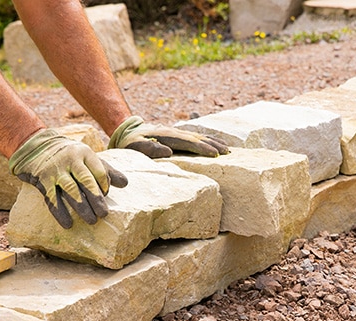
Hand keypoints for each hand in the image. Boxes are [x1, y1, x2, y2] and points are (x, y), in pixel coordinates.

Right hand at [9, 129, 127, 228]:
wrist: (36, 147)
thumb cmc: (69, 156)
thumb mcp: (87, 157)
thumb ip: (106, 170)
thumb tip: (125, 183)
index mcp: (85, 154)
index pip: (100, 171)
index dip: (105, 185)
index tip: (106, 195)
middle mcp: (71, 160)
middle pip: (87, 181)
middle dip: (96, 199)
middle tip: (104, 215)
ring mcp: (56, 170)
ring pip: (71, 190)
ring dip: (82, 207)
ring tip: (92, 220)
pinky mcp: (42, 179)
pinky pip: (53, 198)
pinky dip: (60, 212)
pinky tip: (68, 224)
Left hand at [109, 116, 229, 157]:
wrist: (128, 131)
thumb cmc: (130, 143)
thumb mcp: (135, 146)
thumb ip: (150, 148)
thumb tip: (168, 151)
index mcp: (167, 136)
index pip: (189, 142)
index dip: (203, 148)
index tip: (216, 154)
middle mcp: (175, 132)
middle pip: (198, 138)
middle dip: (214, 144)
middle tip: (228, 152)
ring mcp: (177, 132)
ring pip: (199, 136)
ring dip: (214, 142)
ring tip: (228, 149)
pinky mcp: (178, 135)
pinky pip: (196, 138)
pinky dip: (208, 140)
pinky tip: (215, 144)